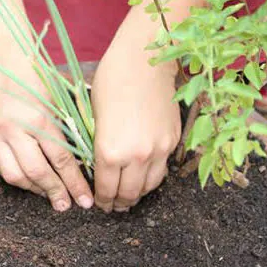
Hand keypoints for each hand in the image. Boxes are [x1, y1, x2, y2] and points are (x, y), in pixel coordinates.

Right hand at [0, 37, 93, 211]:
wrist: (0, 60)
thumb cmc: (35, 76)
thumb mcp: (56, 101)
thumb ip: (64, 131)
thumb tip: (80, 162)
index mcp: (38, 118)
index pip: (60, 160)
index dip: (75, 183)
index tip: (86, 199)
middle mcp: (13, 129)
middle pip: (36, 173)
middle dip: (55, 192)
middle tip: (68, 205)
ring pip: (15, 175)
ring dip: (35, 190)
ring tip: (50, 195)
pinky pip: (0, 167)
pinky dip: (17, 178)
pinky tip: (30, 181)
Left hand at [91, 44, 180, 212]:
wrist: (145, 60)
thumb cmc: (111, 80)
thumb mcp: (93, 115)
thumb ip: (97, 144)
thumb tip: (98, 163)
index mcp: (110, 150)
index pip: (106, 189)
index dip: (101, 200)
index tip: (99, 204)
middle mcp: (136, 156)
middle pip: (129, 193)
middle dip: (119, 203)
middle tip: (113, 206)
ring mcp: (159, 149)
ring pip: (149, 186)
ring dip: (137, 195)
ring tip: (129, 197)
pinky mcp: (173, 140)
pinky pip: (163, 169)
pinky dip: (152, 178)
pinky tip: (144, 177)